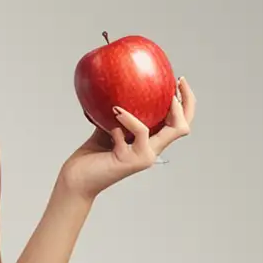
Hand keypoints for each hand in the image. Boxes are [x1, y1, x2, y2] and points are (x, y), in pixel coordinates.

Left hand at [58, 76, 193, 201]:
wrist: (76, 181)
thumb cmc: (90, 157)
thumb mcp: (108, 128)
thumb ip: (118, 114)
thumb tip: (118, 86)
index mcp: (148, 144)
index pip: (177, 124)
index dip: (185, 103)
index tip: (178, 81)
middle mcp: (151, 152)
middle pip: (183, 127)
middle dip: (186, 101)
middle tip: (177, 82)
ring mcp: (144, 157)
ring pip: (172, 129)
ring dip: (161, 106)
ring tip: (142, 94)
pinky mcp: (133, 160)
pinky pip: (140, 131)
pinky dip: (130, 118)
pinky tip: (114, 112)